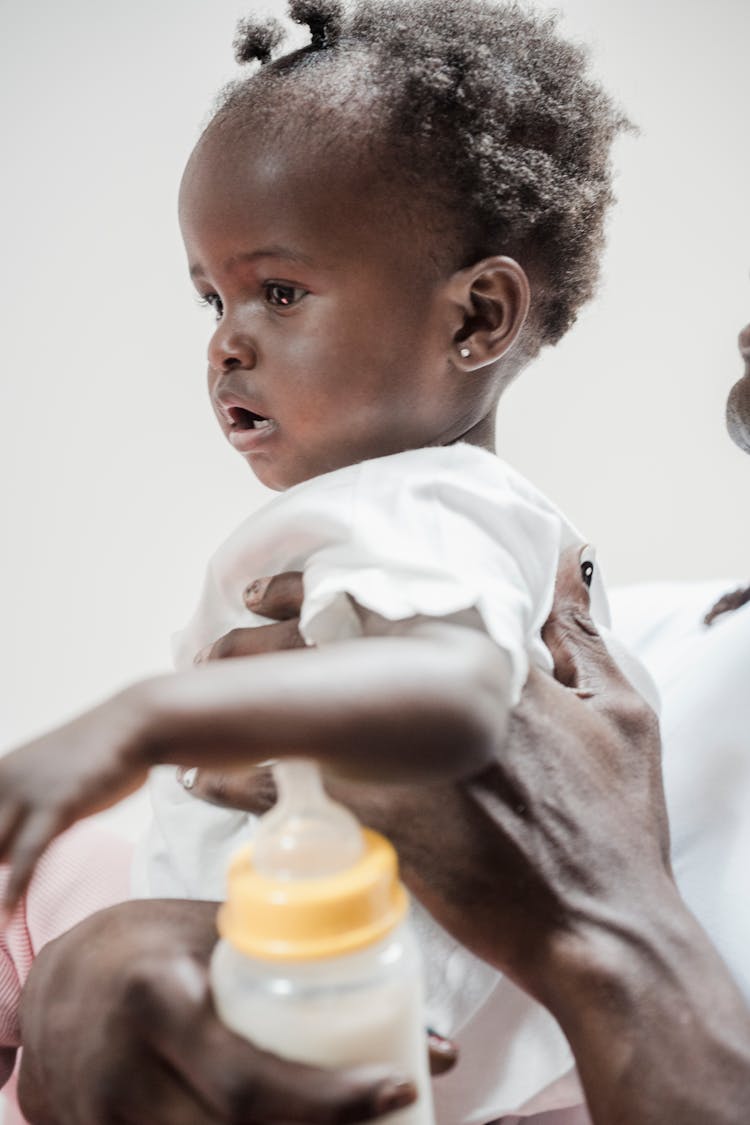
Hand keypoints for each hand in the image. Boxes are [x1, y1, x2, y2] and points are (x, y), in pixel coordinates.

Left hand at [0, 693, 147, 912]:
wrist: (135, 726)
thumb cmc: (96, 755)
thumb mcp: (48, 781)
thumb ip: (21, 816)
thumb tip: (5, 856)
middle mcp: (4, 779)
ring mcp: (30, 790)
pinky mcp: (59, 803)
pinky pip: (28, 855)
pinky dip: (14, 888)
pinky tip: (4, 915)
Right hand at [18, 899, 417, 1124]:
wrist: (62, 979)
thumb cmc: (157, 947)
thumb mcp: (225, 938)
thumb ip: (309, 974)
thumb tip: (435, 1042)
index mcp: (156, 999)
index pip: (248, 1080)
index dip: (329, 1100)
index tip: (396, 1088)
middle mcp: (122, 1072)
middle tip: (384, 1112)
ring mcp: (104, 1122)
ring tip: (350, 1119)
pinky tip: (289, 1124)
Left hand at [187, 554, 666, 998]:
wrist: (596, 923)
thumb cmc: (614, 823)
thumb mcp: (624, 715)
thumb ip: (586, 639)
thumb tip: (571, 571)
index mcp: (485, 662)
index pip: (383, 596)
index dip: (312, 585)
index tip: (268, 590)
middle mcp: (430, 699)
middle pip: (318, 645)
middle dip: (259, 634)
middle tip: (224, 633)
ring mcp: (393, 760)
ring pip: (288, 706)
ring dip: (236, 693)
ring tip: (202, 688)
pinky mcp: (369, 820)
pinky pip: (277, 792)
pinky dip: (231, 783)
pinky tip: (203, 776)